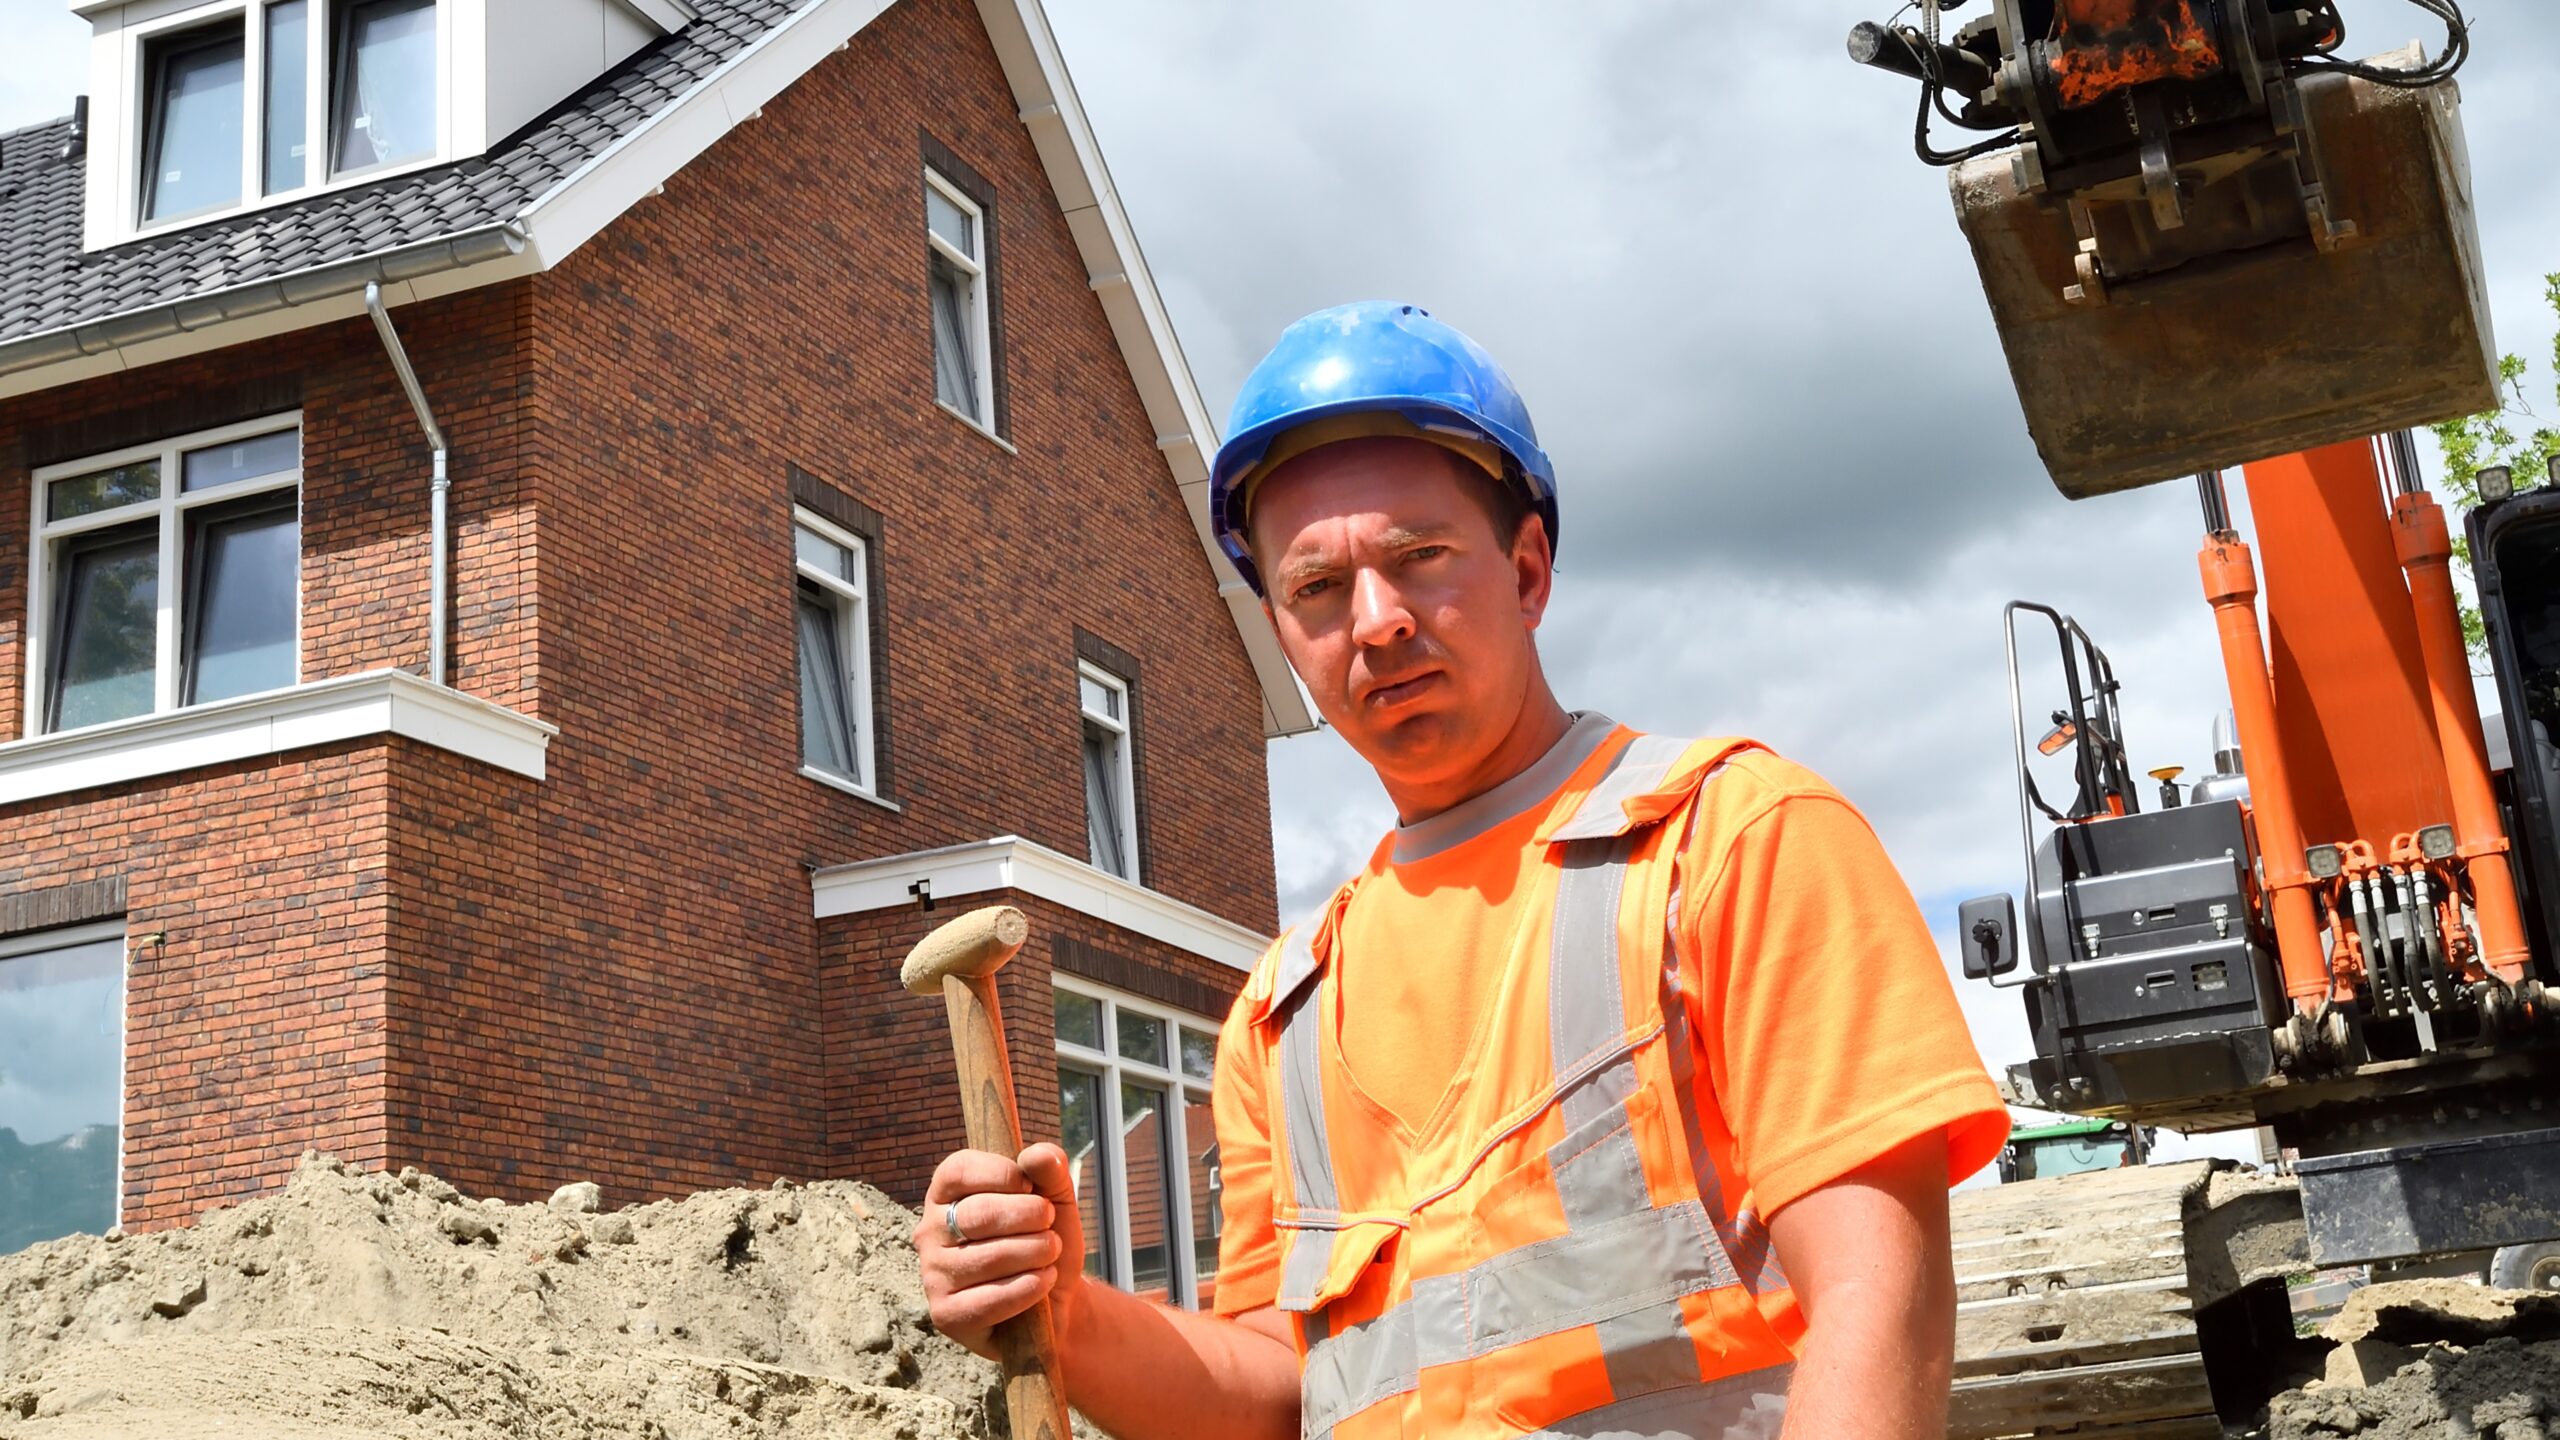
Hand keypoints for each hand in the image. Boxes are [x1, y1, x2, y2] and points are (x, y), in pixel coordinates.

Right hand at [915, 1142, 1085, 1358]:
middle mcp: (930, 1231)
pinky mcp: (945, 1314)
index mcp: (946, 1194)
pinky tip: (1043, 1281)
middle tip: (1050, 1227)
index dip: (1002, 1174)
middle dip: (1030, 1217)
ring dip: (1035, 1253)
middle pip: (978, 1214)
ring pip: (988, 1257)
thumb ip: (1050, 1169)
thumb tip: (1038, 1155)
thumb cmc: (1046, 1240)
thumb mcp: (1056, 1198)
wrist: (1057, 1300)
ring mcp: (932, 1274)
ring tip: (1050, 1254)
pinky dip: (1027, 1289)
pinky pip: (988, 1300)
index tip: (1032, 1187)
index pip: (958, 1170)